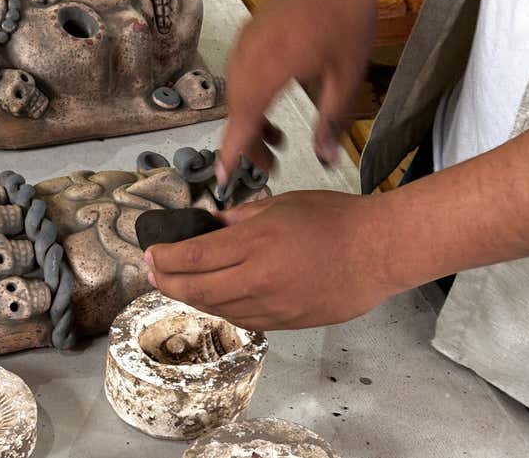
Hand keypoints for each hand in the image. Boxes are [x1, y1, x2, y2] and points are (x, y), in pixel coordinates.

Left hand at [144, 192, 399, 330]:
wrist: (380, 251)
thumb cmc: (334, 218)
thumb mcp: (281, 204)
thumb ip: (240, 218)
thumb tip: (211, 227)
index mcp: (256, 242)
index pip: (193, 257)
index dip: (163, 258)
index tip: (148, 254)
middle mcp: (258, 278)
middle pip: (196, 289)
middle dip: (166, 282)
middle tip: (152, 273)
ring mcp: (272, 306)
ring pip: (216, 309)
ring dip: (191, 297)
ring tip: (177, 285)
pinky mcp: (287, 323)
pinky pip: (242, 320)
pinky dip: (220, 308)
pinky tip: (213, 298)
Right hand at [218, 0, 387, 182]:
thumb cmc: (346, 19)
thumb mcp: (347, 76)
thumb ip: (332, 120)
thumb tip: (325, 158)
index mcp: (271, 70)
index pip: (243, 121)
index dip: (232, 153)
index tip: (221, 179)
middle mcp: (249, 58)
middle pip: (237, 112)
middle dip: (248, 143)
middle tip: (270, 165)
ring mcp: (245, 45)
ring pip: (236, 95)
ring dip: (250, 121)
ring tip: (275, 140)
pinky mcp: (248, 36)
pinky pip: (239, 76)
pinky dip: (249, 99)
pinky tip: (269, 106)